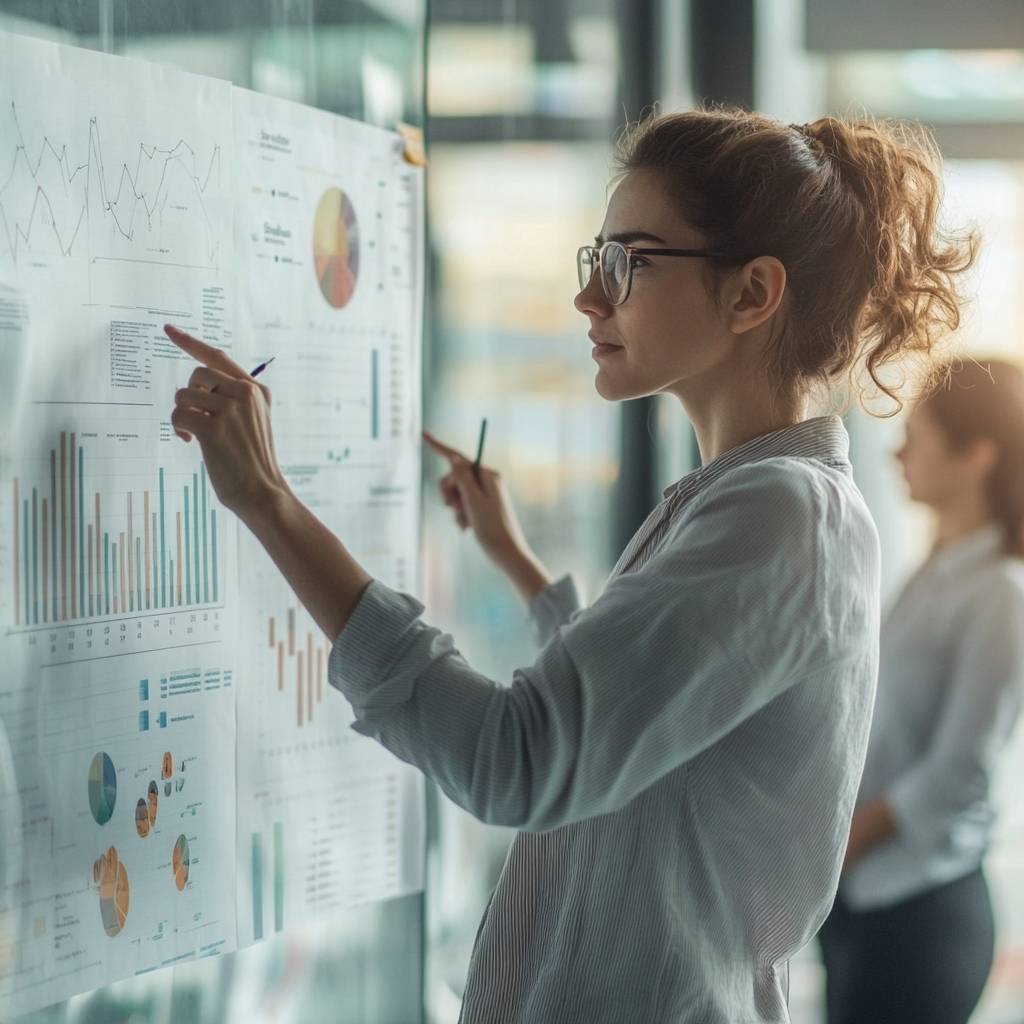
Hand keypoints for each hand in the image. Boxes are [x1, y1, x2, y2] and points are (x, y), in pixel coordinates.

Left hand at [165, 324, 289, 518]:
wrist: (262, 492)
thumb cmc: (253, 462)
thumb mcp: (254, 422)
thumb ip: (235, 400)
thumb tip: (197, 390)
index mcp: (257, 390)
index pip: (217, 357)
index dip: (189, 342)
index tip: (167, 329)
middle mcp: (246, 393)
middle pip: (196, 375)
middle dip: (190, 397)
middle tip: (199, 420)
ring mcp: (231, 409)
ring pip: (184, 395)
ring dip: (183, 415)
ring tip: (196, 435)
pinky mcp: (214, 427)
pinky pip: (178, 414)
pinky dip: (178, 429)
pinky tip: (189, 442)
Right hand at [422, 429, 533, 569]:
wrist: (506, 553)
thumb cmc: (492, 528)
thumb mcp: (474, 502)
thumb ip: (463, 478)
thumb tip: (454, 456)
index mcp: (488, 475)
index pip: (458, 457)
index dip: (438, 446)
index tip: (423, 434)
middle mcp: (487, 480)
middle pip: (454, 477)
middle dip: (449, 493)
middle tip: (453, 509)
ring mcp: (485, 493)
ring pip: (455, 493)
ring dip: (455, 508)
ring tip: (465, 522)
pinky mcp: (482, 505)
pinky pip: (462, 505)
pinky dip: (460, 516)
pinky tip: (467, 528)